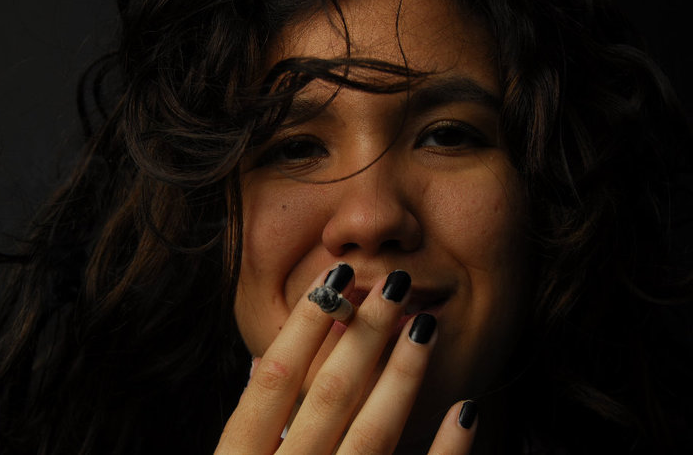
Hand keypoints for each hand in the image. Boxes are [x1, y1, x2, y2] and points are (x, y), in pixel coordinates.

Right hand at [216, 265, 477, 453]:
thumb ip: (252, 434)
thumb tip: (271, 364)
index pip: (271, 382)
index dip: (302, 327)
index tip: (332, 280)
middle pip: (327, 396)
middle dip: (362, 335)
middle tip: (392, 284)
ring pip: (372, 436)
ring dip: (401, 377)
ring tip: (424, 325)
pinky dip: (447, 452)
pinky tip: (466, 410)